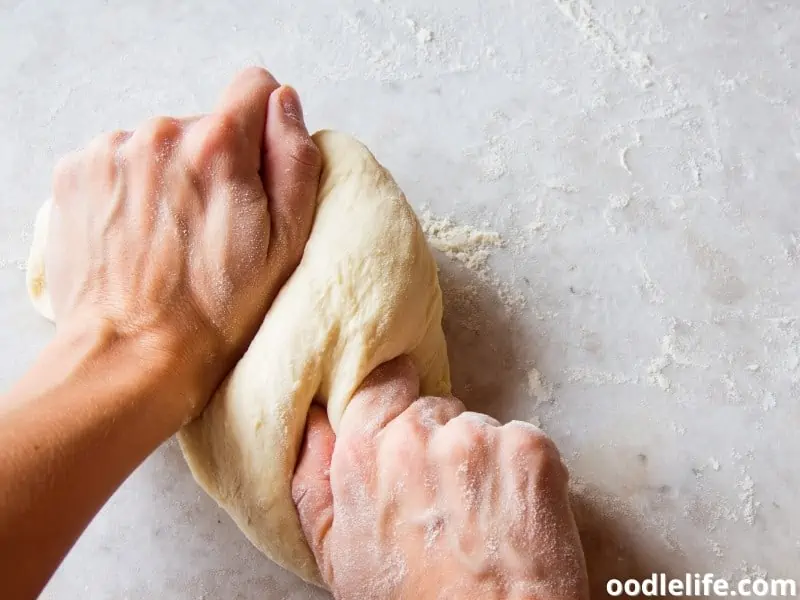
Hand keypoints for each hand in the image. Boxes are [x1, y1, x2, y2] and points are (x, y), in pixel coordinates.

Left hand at [46, 67, 320, 418]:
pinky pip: (123, 159)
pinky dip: (135, 187)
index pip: (255, 85)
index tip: (257, 171)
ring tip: (174, 235)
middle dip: (217, 161)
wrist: (132, 354)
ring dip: (172, 174)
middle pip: (206, 122)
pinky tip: (141, 232)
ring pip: (162, 142)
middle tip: (215, 225)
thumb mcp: (287, 242)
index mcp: (217, 147)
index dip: (265, 127)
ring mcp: (110, 151)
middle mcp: (159, 134)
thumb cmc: (218, 309)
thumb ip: (295, 158)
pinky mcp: (76, 172)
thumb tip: (284, 102)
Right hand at [292, 357, 588, 599]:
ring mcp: (476, 437)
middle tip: (448, 499)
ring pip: (479, 425)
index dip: (398, 403)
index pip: (382, 383)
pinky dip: (523, 471)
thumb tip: (312, 420)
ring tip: (483, 517)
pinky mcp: (527, 448)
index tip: (411, 431)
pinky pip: (523, 439)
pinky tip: (515, 515)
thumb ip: (313, 478)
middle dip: (441, 442)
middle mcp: (417, 433)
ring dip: (483, 458)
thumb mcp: (337, 553)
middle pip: (435, 408)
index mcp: (364, 452)